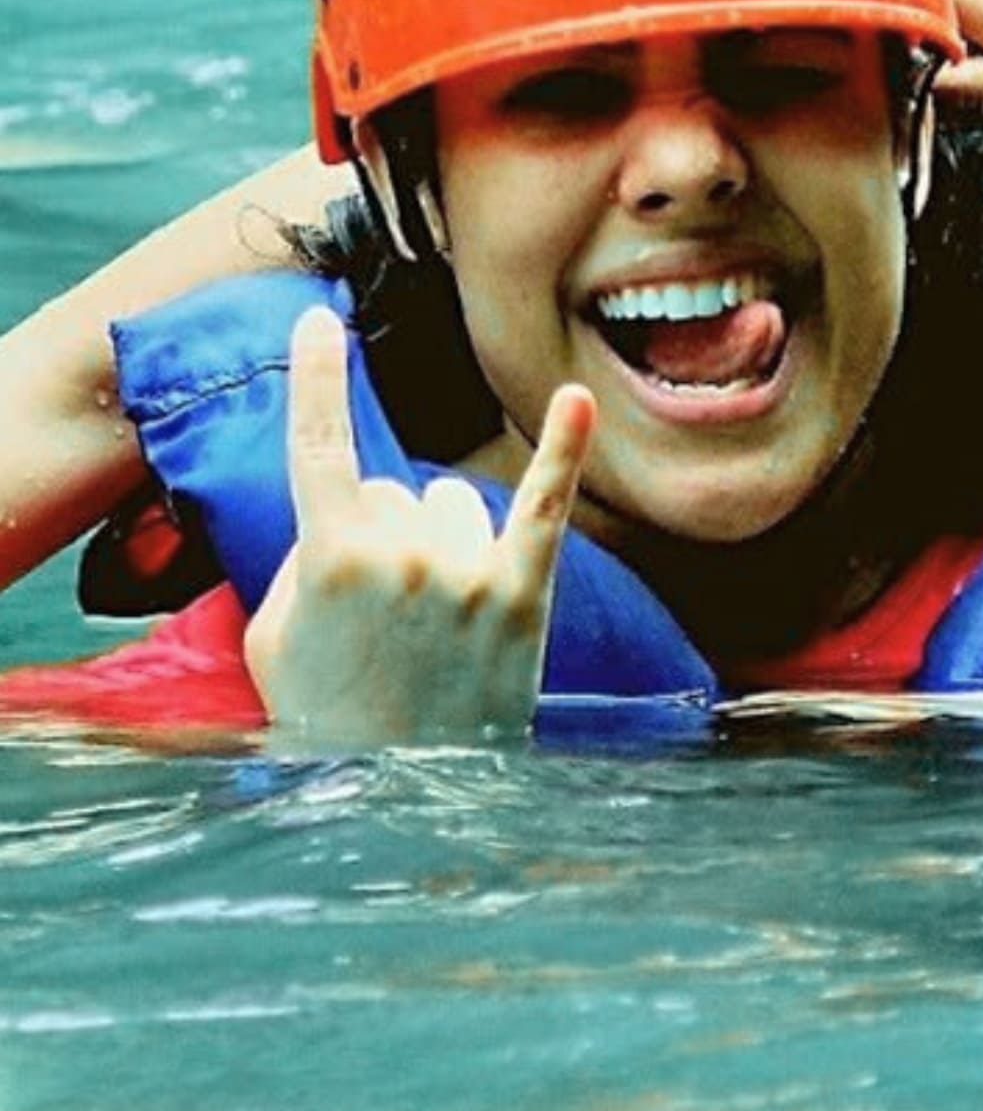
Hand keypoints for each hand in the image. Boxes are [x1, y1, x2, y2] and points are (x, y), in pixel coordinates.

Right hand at [243, 307, 593, 747]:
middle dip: (386, 540)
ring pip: (455, 504)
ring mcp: (464, 572)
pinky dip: (565, 451)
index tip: (319, 318)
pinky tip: (581, 400)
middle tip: (383, 621)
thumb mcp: (273, 635)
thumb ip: (299, 560)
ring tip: (433, 624)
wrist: (398, 791)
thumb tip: (345, 516)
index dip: (314, 379)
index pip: (317, 446)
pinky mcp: (519, 594)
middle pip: (396, 491)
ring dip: (445, 543)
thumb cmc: (328, 709)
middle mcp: (400, 553)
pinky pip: (545, 505)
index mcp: (327, 556)